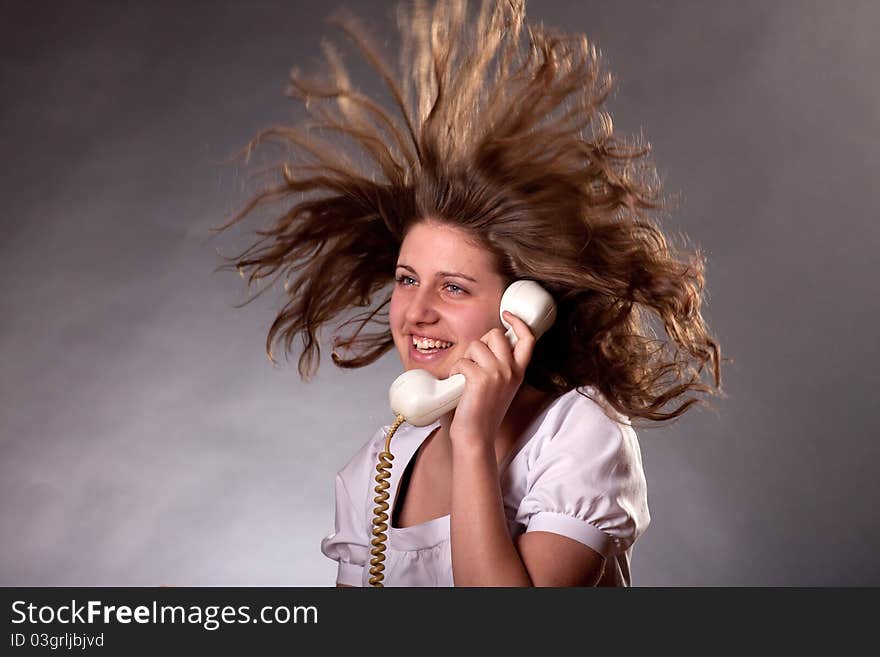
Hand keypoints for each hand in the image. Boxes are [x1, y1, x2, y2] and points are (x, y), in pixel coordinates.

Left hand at [447, 311, 537, 447]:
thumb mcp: (498, 386)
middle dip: (479, 342)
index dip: (519, 323)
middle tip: (473, 362)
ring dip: (464, 359)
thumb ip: (497, 365)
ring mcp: (498, 374)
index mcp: (518, 372)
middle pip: (495, 334)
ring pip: (475, 345)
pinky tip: (458, 385)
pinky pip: (462, 361)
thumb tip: (483, 345)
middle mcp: (511, 370)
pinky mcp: (481, 379)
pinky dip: (455, 371)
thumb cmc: (482, 412)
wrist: (476, 436)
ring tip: (464, 378)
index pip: (528, 339)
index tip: (508, 315)